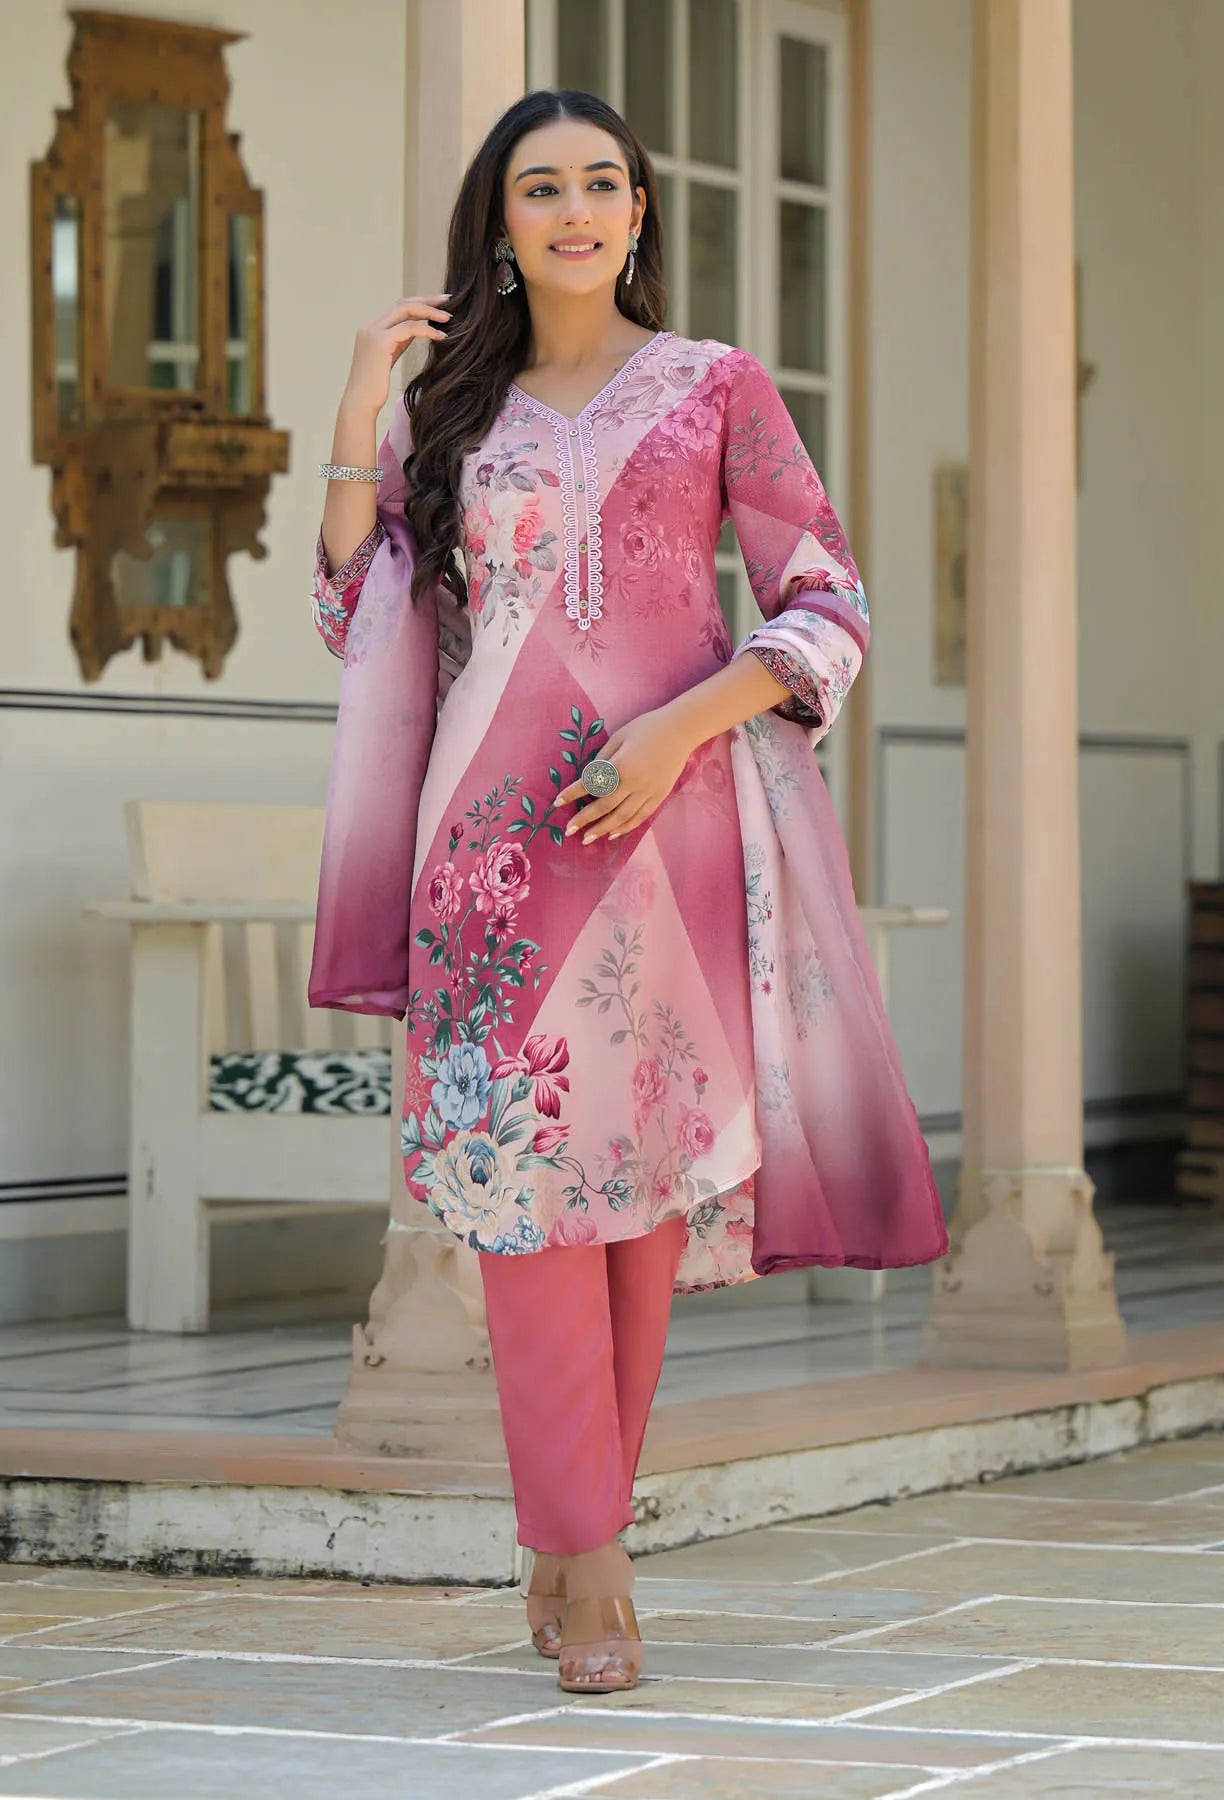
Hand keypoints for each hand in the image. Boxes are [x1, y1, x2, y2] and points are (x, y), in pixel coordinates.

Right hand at [341, 295, 452, 415]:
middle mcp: (370, 326)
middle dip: (426, 300)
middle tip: (448, 301)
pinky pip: (408, 328)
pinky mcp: (380, 342)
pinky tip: (440, 336)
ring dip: (429, 312)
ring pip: (405, 310)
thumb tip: (418, 328)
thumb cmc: (375, 387)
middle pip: (402, 303)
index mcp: (372, 329)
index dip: (420, 303)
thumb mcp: (390, 357)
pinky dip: (427, 329)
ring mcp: (373, 332)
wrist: (360, 403)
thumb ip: (400, 340)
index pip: (398, 307)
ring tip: (448, 318)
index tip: (439, 304)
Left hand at [556, 707, 697, 843]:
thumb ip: (603, 759)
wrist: (681, 730)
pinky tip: (612, 834)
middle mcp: (634, 782)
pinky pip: (640, 817)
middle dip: (585, 819)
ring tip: (587, 839)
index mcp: (621, 765)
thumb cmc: (646, 728)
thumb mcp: (619, 736)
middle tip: (568, 830)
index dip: (572, 793)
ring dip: (603, 829)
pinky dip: (626, 828)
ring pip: (622, 817)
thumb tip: (589, 779)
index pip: (591, 783)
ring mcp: (648, 792)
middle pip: (605, 806)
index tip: (556, 802)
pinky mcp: (659, 796)